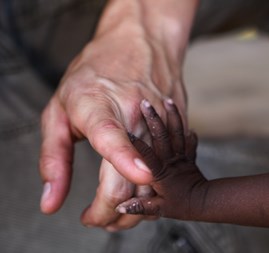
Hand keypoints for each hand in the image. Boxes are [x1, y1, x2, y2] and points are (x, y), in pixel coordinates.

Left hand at [39, 1, 187, 229]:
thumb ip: (53, 158)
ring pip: (156, 181)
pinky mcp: (177, 127)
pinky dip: (154, 189)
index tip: (136, 180)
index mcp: (100, 106)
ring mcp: (161, 121)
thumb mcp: (59, 109)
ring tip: (112, 212)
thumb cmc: (95, 74)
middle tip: (94, 219)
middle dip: (112, 214)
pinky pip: (169, 169)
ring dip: (135, 208)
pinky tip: (138, 190)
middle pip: (133, 176)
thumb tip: (51, 202)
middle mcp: (136, 114)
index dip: (126, 159)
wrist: (142, 43)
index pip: (112, 137)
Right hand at [116, 99, 205, 219]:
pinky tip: (176, 111)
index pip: (147, 156)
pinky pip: (187, 136)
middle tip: (145, 103)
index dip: (137, 144)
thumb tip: (121, 207)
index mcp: (160, 174)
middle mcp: (171, 161)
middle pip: (162, 137)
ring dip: (172, 116)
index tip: (128, 131)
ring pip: (177, 132)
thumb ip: (141, 206)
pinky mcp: (188, 154)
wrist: (206, 203)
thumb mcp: (159, 209)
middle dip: (153, 120)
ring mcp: (181, 156)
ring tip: (167, 100)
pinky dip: (182, 125)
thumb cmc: (182, 207)